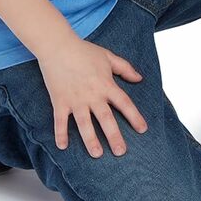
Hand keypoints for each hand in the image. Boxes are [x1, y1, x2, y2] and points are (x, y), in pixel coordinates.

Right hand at [37, 37, 147, 156]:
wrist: (58, 46)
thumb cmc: (84, 51)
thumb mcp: (109, 57)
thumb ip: (125, 68)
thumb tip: (139, 79)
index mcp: (106, 85)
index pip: (125, 104)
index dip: (135, 117)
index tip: (143, 130)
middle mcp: (92, 95)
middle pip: (106, 119)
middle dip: (114, 136)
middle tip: (120, 152)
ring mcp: (75, 100)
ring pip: (84, 124)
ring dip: (90, 140)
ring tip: (96, 154)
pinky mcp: (60, 101)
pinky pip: (60, 121)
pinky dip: (60, 134)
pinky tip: (62, 146)